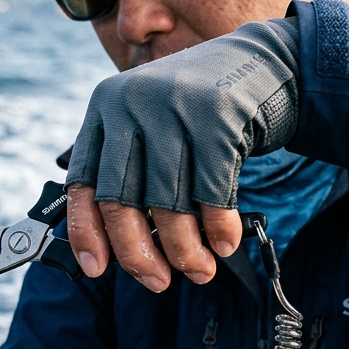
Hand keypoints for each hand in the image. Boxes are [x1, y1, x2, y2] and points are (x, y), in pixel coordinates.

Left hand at [66, 19, 300, 289]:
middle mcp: (130, 104)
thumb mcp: (151, 126)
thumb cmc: (200, 112)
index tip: (97, 270)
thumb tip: (111, 248)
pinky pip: (211, 190)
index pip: (82, 182)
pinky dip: (218, 226)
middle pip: (120, 200)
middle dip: (138, 253)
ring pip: (167, 202)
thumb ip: (127, 171)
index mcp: (104, 110)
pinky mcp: (216, 116)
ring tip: (200, 271)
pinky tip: (225, 245)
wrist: (266, 64)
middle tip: (157, 283)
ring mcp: (172, 107)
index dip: (87, 232)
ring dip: (184, 249)